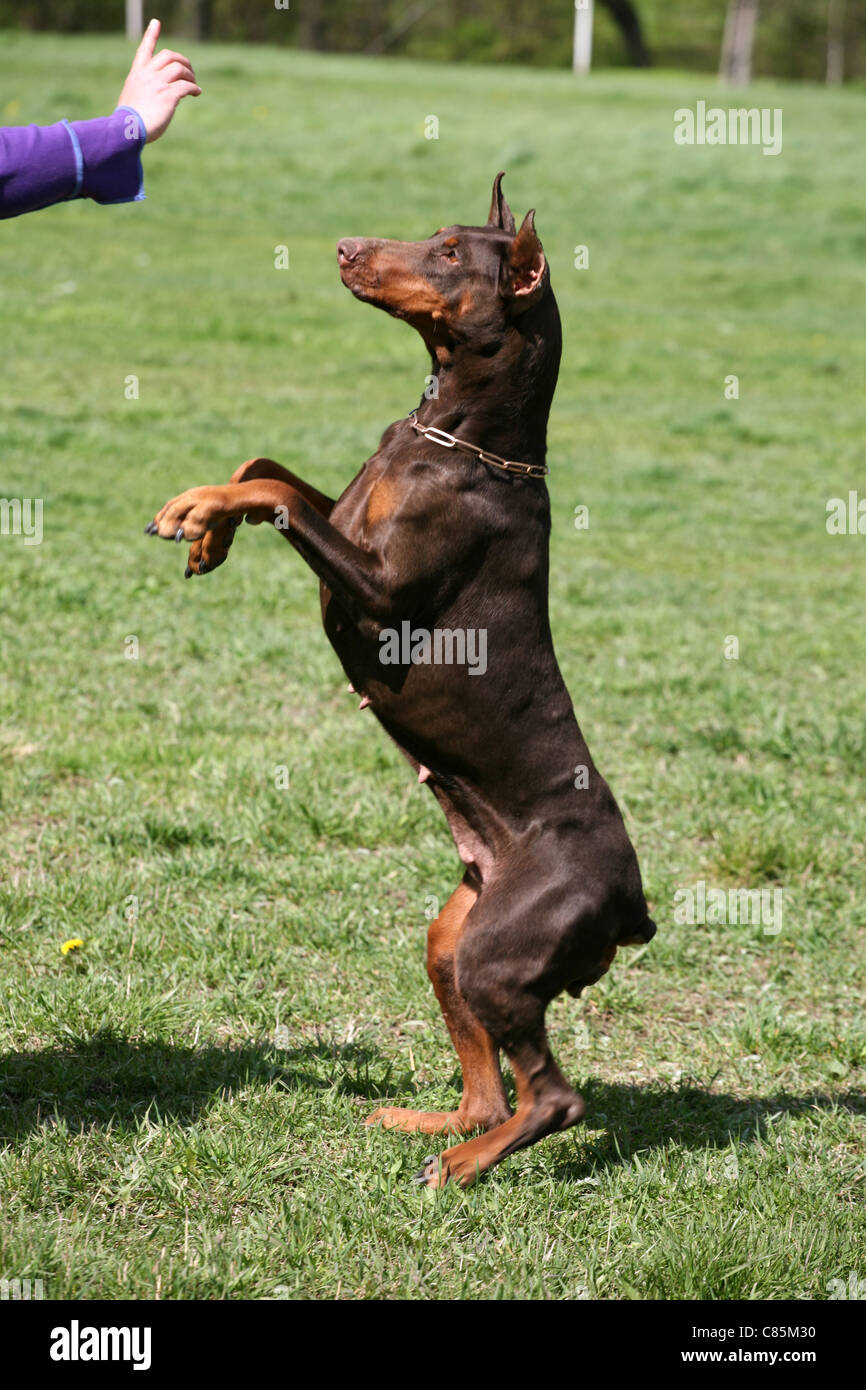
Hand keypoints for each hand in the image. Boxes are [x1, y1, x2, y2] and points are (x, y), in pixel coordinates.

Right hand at [117, 17, 200, 142]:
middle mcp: (147, 75)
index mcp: (137, 74)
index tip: (156, 22)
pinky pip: (186, 86)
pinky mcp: (168, 96)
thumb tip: (164, 96)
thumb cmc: (129, 122)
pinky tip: (197, 92)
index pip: (144, 50)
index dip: (151, 35)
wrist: (127, 130)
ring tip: (194, 85)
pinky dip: (194, 88)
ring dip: (190, 75)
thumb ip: (144, 91)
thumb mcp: (132, 99)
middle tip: (190, 71)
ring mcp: (158, 84)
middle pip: (169, 56)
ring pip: (180, 69)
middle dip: (182, 60)